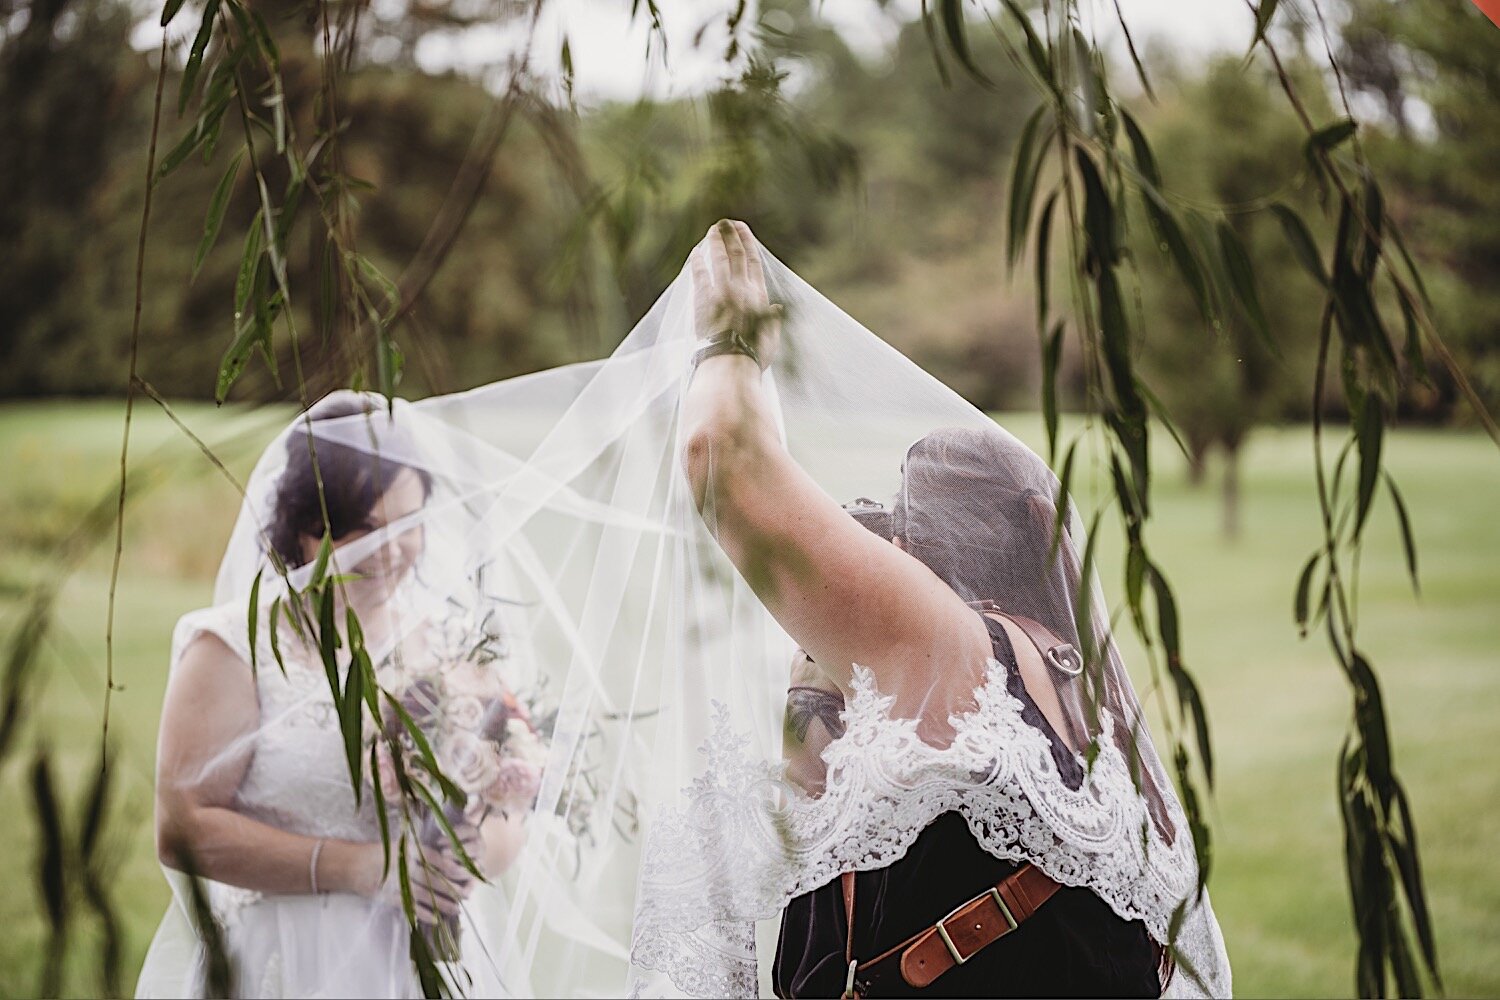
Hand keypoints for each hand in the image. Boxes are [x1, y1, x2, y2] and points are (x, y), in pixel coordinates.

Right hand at [361, 822, 483, 922]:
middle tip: (467, 894)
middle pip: (433, 878)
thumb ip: (420, 850)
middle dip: (451, 888)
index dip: (451, 867)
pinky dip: (422, 913)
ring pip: (424, 894)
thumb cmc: (380, 853)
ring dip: (441, 903)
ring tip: (456, 909)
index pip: (435, 858)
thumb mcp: (400, 845)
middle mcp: (404, 866)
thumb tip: (446, 855)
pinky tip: (435, 919)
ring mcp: (396, 882)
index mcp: (409, 850)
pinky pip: (409, 906)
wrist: (352, 865)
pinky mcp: (389, 897)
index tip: (465, 873)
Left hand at [691, 219, 781, 368]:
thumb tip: (778, 307)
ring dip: (716, 241)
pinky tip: (696, 251)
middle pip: (736, 254)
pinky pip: (700, 273)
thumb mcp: (771, 337)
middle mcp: (742, 288)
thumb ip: (773, 319)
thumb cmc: (752, 354)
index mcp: (759, 295)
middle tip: (726, 222)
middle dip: (732, 235)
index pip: (754, 262)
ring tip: (713, 229)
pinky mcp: (704, 299)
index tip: (743, 230)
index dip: (748, 243)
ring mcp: (722, 291)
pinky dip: (698, 260)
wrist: (731, 363)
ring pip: (719, 258)